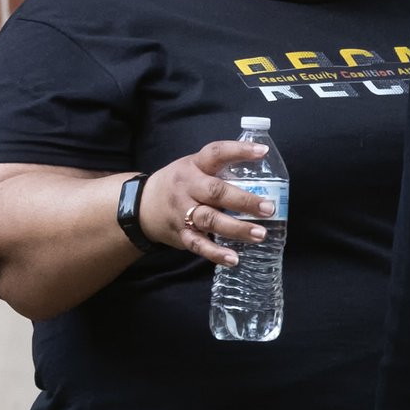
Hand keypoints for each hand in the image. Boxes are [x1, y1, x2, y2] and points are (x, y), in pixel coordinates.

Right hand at [135, 138, 279, 268]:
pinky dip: (215, 253)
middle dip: (243, 200)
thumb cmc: (179, 184)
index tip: (263, 151)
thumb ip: (219, 169)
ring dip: (236, 228)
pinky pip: (198, 244)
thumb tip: (262, 170)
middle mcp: (188, 187)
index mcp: (194, 166)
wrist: (141, 205)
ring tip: (260, 234)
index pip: (216, 153)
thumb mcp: (193, 167)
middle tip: (268, 208)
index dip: (239, 151)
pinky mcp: (180, 233)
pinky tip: (233, 258)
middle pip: (215, 192)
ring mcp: (182, 211)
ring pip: (209, 219)